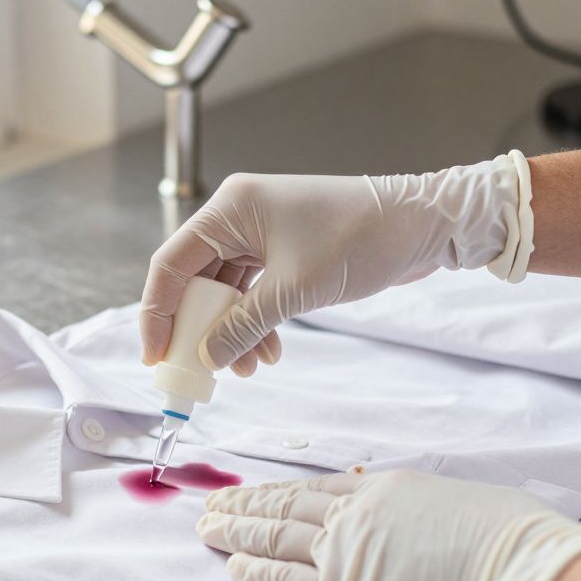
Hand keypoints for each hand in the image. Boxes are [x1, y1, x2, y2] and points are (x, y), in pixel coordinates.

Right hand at [141, 153, 530, 373]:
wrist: (425, 224)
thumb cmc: (361, 239)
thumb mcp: (294, 290)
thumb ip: (242, 326)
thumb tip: (208, 358)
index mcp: (230, 209)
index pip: (171, 264)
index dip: (157, 313)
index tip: (156, 355)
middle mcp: (239, 217)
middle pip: (196, 281)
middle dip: (200, 330)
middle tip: (200, 371)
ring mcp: (262, 234)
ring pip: (227, 293)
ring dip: (232, 333)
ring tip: (248, 370)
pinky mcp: (285, 251)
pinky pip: (254, 293)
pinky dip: (256, 324)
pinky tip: (270, 352)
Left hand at [195, 470, 580, 580]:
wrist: (523, 569)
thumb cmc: (511, 536)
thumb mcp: (456, 499)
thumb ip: (416, 504)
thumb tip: (401, 508)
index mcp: (384, 488)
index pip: (317, 489)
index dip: (281, 491)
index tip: (257, 491)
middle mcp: (356, 514)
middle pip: (286, 504)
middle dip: (245, 505)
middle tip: (211, 503)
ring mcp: (346, 552)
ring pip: (275, 535)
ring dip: (236, 531)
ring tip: (206, 527)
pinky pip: (285, 580)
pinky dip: (255, 573)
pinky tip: (232, 568)